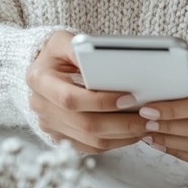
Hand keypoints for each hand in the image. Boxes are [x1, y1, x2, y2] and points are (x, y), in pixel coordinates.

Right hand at [25, 31, 146, 151]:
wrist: (43, 68)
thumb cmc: (57, 53)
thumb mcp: (63, 40)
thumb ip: (77, 47)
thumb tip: (96, 54)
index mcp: (39, 80)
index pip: (70, 99)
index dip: (101, 102)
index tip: (129, 98)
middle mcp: (40, 106)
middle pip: (84, 125)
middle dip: (120, 123)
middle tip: (148, 118)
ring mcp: (49, 125)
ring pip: (91, 140)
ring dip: (122, 136)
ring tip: (145, 126)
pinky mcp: (60, 137)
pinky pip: (91, 147)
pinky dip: (115, 142)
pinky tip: (132, 132)